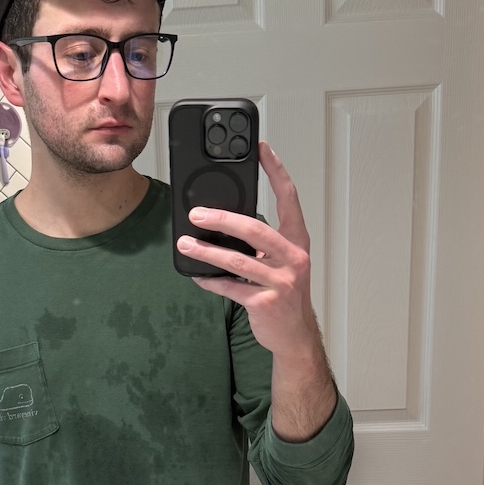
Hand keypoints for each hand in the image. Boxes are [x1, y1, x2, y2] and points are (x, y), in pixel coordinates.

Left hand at [175, 141, 317, 358]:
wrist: (295, 335)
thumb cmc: (285, 293)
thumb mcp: (282, 261)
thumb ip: (263, 242)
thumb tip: (224, 221)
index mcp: (298, 241)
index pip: (289, 198)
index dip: (276, 171)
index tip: (262, 149)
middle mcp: (293, 258)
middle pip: (255, 228)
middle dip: (222, 218)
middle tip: (196, 214)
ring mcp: (281, 281)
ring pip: (237, 260)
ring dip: (206, 251)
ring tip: (186, 244)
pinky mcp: (264, 302)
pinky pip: (230, 287)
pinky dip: (210, 280)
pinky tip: (196, 274)